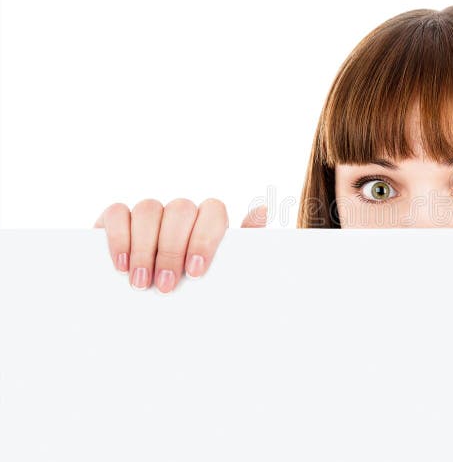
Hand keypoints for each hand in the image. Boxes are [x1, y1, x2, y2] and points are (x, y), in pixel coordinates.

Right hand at [94, 199, 266, 292]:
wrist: (151, 314)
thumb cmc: (192, 291)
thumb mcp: (219, 276)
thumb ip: (240, 247)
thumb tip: (263, 209)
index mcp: (208, 222)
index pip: (213, 210)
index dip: (205, 238)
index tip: (196, 272)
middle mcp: (180, 213)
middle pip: (180, 210)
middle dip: (172, 250)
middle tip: (166, 286)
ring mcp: (149, 213)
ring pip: (149, 209)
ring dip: (146, 248)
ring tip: (142, 283)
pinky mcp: (117, 218)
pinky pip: (117, 213)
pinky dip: (119, 238)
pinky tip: (122, 265)